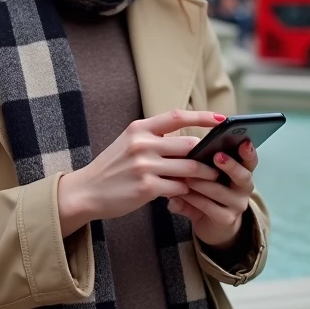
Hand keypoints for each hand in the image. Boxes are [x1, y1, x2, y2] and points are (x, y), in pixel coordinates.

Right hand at [57, 109, 222, 236]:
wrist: (87, 191)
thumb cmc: (113, 167)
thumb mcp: (129, 143)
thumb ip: (155, 138)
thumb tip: (190, 140)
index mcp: (139, 128)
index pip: (177, 116)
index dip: (202, 116)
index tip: (222, 118)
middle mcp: (142, 144)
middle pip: (188, 144)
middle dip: (206, 153)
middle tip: (219, 159)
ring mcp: (145, 166)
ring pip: (189, 167)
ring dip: (203, 174)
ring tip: (210, 177)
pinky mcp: (147, 187)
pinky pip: (179, 187)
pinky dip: (186, 190)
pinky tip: (186, 192)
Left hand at [168, 139, 257, 248]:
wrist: (213, 227)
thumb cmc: (210, 194)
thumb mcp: (206, 179)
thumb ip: (197, 166)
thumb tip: (181, 156)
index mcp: (241, 172)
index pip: (250, 160)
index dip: (249, 152)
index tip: (244, 142)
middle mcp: (244, 188)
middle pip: (242, 176)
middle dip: (230, 165)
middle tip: (217, 156)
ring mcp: (237, 205)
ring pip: (220, 191)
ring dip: (201, 183)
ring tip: (186, 177)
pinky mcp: (226, 219)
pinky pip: (208, 207)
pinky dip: (192, 199)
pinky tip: (179, 195)